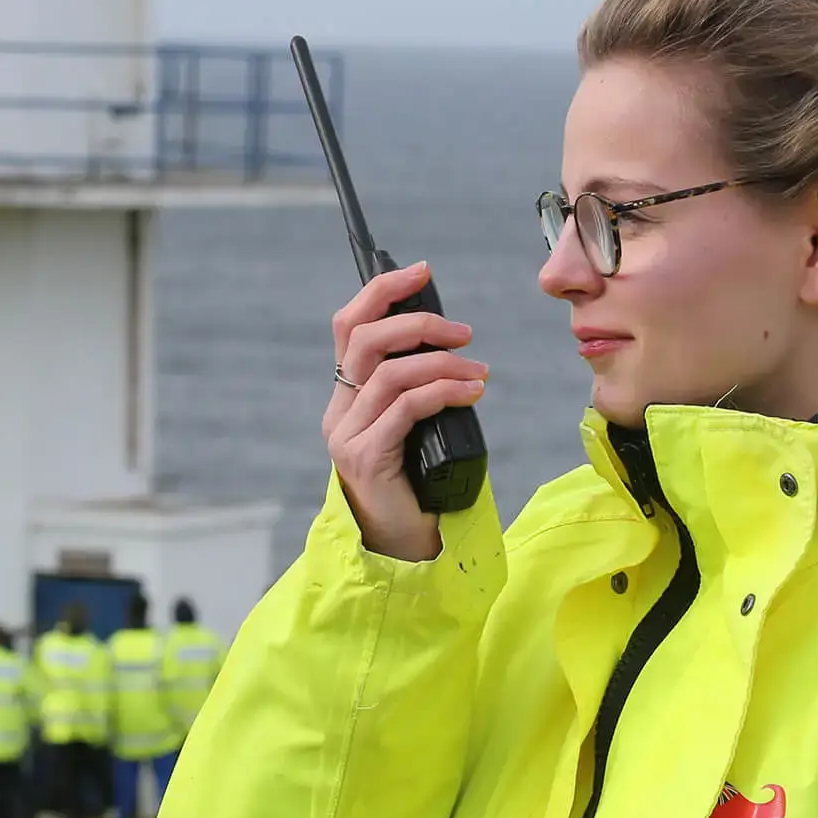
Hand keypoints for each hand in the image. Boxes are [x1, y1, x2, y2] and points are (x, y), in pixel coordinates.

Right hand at [324, 262, 487, 561]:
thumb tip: (453, 343)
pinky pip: (405, 407)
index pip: (349, 326)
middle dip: (419, 323)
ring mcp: (347, 436)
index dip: (382, 291)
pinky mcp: (367, 459)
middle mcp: (339, 412)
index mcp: (346, 398)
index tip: (421, 271)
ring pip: (389, 373)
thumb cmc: (420, 483)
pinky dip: (443, 391)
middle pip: (364, 340)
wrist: (406, 546)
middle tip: (464, 333)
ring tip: (479, 373)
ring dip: (442, 363)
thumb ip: (417, 388)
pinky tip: (470, 393)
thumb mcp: (416, 424)